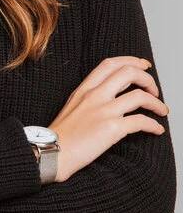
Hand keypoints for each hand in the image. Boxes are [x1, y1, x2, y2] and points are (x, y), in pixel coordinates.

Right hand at [47, 56, 168, 182]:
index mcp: (84, 89)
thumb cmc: (61, 134)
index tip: (143, 66)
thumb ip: (89, 98)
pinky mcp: (112, 128)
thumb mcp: (72, 106)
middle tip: (153, 90)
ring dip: (157, 103)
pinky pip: (142, 121)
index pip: (110, 64)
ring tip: (161, 110)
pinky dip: (154, 125)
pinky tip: (156, 130)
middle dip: (147, 79)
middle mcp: (95, 96)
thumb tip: (110, 97)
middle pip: (129, 72)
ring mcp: (104, 111)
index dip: (131, 61)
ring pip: (140, 96)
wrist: (52, 151)